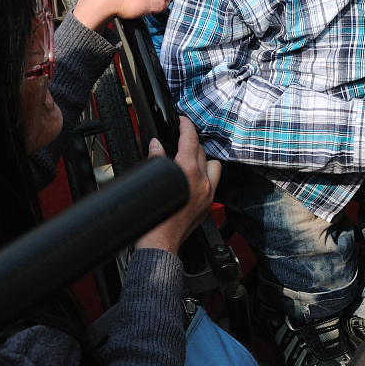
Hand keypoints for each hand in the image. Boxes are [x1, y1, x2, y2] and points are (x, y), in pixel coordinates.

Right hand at [136, 117, 221, 253]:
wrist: (159, 244)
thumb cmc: (152, 219)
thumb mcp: (151, 182)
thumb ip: (156, 160)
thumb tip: (155, 145)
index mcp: (188, 172)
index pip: (190, 140)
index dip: (186, 126)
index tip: (182, 121)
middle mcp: (202, 181)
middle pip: (202, 151)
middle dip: (191, 143)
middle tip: (179, 140)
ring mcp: (208, 194)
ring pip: (213, 165)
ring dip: (203, 159)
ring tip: (189, 160)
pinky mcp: (208, 205)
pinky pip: (212, 183)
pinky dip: (205, 176)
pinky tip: (193, 179)